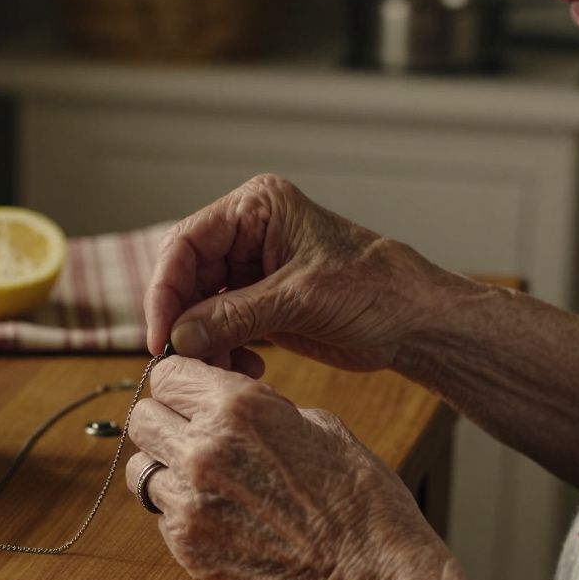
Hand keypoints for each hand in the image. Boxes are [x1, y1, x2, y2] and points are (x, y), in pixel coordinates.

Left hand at [124, 356, 447, 579]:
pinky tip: (218, 513)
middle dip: (165, 420)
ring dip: (166, 467)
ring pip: (142, 467)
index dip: (180, 383)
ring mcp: (189, 501)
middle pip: (142, 418)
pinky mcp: (187, 546)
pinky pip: (159, 513)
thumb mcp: (318, 425)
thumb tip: (227, 402)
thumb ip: (260, 408)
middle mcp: (203, 449)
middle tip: (191, 433)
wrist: (370, 578)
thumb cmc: (358, 498)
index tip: (191, 395)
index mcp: (238, 408)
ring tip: (205, 477)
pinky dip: (179, 509)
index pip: (167, 375)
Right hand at [144, 174, 443, 371]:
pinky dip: (221, 351)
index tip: (162, 334)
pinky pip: (219, 328)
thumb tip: (179, 336)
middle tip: (182, 361)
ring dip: (202, 342)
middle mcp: (247, 233)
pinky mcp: (259, 304)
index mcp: (257, 208)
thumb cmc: (377, 289)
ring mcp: (251, 270)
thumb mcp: (301, 298)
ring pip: (198, 307)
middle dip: (184, 321)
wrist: (417, 322)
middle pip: (186, 276)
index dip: (166, 289)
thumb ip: (235, 315)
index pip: (187, 243)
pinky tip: (241, 369)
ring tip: (220, 371)